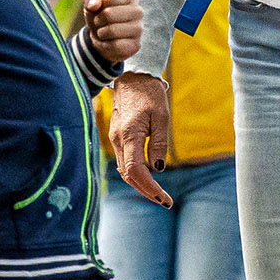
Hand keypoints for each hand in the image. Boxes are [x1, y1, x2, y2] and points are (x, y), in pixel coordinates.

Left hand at [80, 0, 143, 66]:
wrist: (103, 39)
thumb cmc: (100, 17)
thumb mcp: (92, 4)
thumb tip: (93, 5)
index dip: (98, 5)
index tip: (101, 9)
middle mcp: (138, 12)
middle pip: (108, 14)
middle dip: (98, 20)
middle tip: (100, 23)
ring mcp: (138, 29)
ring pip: (111, 30)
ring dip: (101, 33)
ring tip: (104, 33)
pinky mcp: (135, 45)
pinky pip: (114, 45)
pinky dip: (106, 44)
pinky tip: (110, 42)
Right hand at [103, 72, 174, 207]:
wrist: (133, 77)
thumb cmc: (150, 94)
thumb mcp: (161, 118)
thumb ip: (158, 144)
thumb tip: (157, 168)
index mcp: (129, 135)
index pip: (136, 171)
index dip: (150, 188)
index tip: (165, 198)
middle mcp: (117, 139)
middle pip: (129, 175)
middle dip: (146, 191)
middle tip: (165, 201)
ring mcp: (114, 138)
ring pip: (125, 170)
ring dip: (140, 184)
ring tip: (158, 194)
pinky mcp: (116, 137)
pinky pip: (124, 161)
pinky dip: (135, 173)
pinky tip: (148, 179)